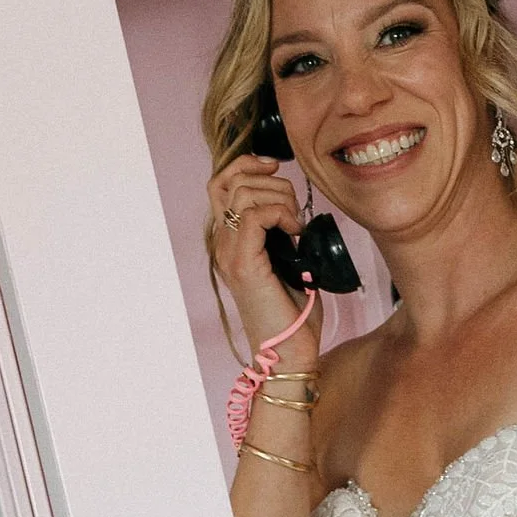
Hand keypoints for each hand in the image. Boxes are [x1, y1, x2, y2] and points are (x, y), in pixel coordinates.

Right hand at [207, 155, 321, 361]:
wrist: (289, 351)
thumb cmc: (293, 312)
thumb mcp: (288, 260)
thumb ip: (280, 231)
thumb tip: (292, 203)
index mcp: (229, 240)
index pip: (220, 183)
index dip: (246, 164)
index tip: (276, 168)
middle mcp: (222, 243)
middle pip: (229, 180)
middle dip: (271, 180)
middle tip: (294, 208)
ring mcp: (229, 253)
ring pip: (244, 193)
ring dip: (279, 198)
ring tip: (295, 225)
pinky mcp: (243, 263)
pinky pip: (256, 215)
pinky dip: (281, 215)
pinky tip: (295, 234)